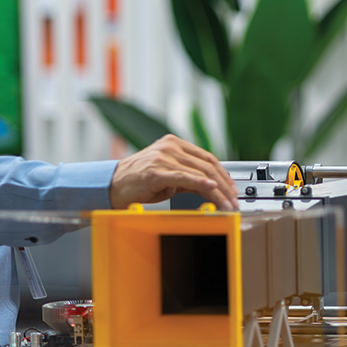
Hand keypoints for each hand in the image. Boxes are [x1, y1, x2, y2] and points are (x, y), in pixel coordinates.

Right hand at [109, 134, 236, 209]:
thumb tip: (212, 187)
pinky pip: (183, 176)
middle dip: (225, 185)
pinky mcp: (156, 170)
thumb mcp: (169, 178)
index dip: (224, 174)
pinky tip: (211, 188)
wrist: (112, 186)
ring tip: (226, 203)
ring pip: (199, 172)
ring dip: (217, 190)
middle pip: (207, 165)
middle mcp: (170, 146)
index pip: (207, 157)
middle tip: (234, 200)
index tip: (233, 189)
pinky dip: (200, 182)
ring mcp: (163, 157)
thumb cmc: (139, 182)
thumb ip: (189, 178)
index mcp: (174, 143)